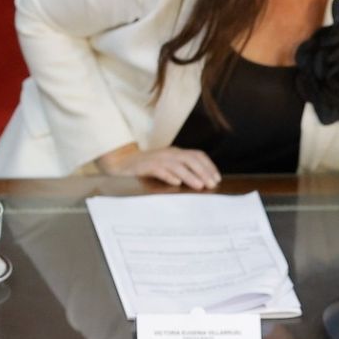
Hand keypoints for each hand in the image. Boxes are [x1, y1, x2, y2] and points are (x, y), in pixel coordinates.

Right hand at [95, 143, 220, 189]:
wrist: (121, 163)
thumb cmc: (147, 167)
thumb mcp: (168, 165)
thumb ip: (183, 170)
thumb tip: (203, 182)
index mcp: (176, 152)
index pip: (197, 155)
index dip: (209, 166)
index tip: (217, 178)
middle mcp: (168, 153)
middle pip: (190, 159)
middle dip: (203, 172)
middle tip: (212, 184)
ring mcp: (157, 159)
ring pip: (177, 165)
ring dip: (190, 175)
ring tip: (199, 186)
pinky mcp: (145, 166)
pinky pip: (159, 170)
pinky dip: (169, 176)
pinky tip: (176, 183)